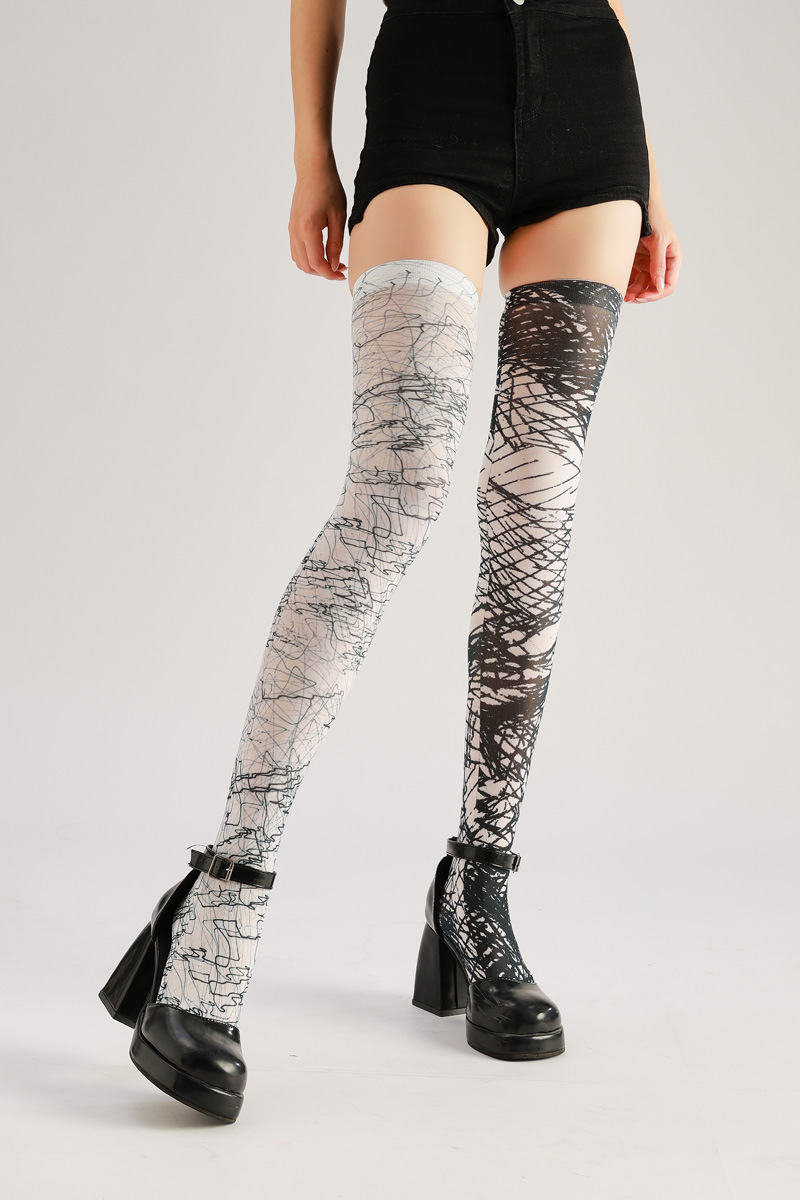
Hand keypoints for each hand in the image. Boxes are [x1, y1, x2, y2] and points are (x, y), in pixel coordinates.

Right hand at [288, 153, 347, 280]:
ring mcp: (291, 230)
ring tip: (332, 262)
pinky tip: (322, 253)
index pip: (317, 263)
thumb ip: (336, 244)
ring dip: (315, 267)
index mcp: (308, 229)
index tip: (343, 274)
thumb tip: (334, 265)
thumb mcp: (338, 218)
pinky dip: (308, 259)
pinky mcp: (291, 227)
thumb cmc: (329, 189)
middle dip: (323, 272)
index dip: (330, 274)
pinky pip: (296, 251)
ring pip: (300, 261)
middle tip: (340, 268)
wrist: (313, 171)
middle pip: (306, 266)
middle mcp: (296, 232)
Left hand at [625, 194, 681, 302]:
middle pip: (653, 287)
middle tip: (628, 298)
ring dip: (632, 291)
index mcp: (672, 259)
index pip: (668, 285)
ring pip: (641, 284)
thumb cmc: (653, 216)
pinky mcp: (637, 260)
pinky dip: (627, 283)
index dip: (656, 294)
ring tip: (621, 294)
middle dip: (642, 294)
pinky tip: (619, 285)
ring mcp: (648, 262)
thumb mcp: (658, 240)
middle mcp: (661, 262)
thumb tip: (660, 286)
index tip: (642, 297)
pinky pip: (632, 276)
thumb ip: (658, 263)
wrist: (638, 200)